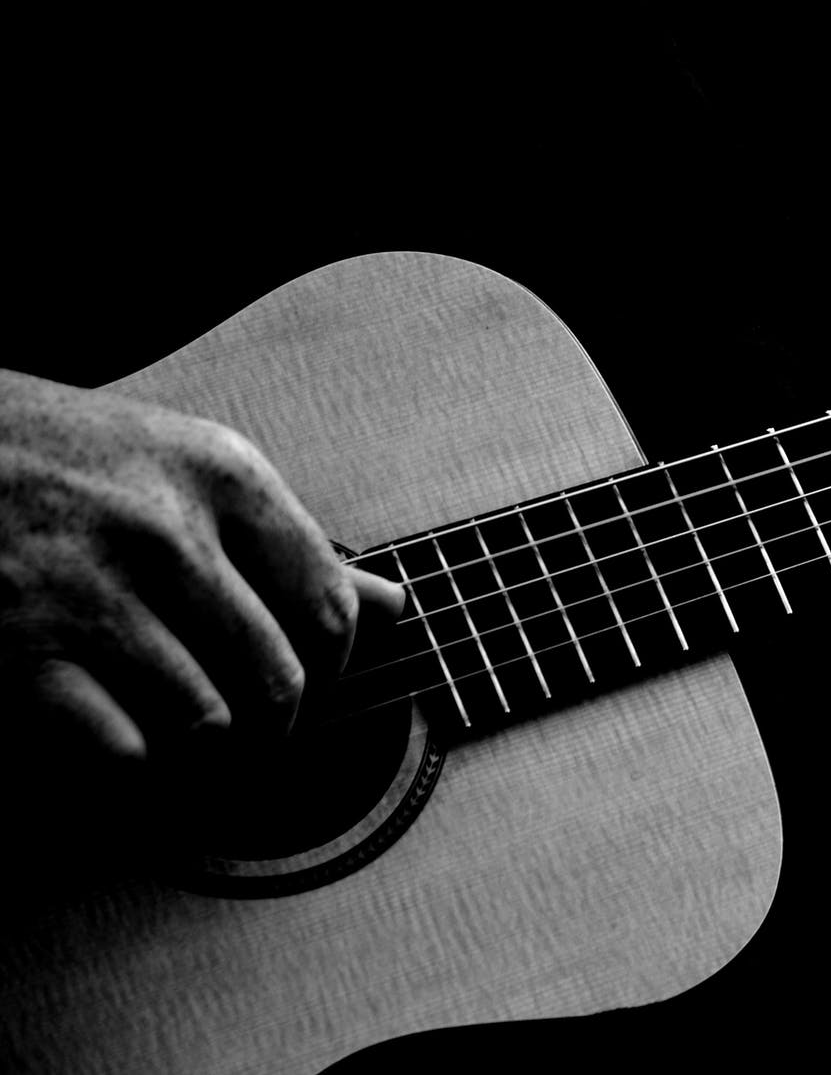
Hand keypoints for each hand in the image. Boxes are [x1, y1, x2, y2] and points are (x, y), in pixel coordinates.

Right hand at [0, 370, 404, 770]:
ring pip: (209, 725)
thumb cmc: (53, 457)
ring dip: (199, 757)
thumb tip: (394, 605)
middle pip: (281, 681)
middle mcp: (165, 529)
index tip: (306, 683)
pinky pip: (125, 754)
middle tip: (245, 739)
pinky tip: (111, 746)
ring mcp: (89, 593)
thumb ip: (284, 540)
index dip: (331, 669)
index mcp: (220, 474)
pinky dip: (127, 771)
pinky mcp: (16, 656)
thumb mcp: (179, 465)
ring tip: (177, 742)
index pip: (330, 608)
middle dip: (272, 731)